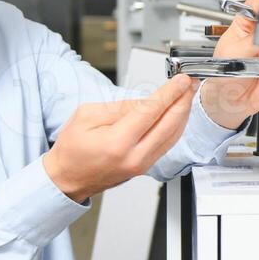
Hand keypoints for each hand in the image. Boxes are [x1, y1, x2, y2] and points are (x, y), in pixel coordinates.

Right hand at [43, 75, 197, 201]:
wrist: (67, 179)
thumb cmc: (72, 149)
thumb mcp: (86, 116)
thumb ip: (119, 107)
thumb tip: (147, 100)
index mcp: (118, 142)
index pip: (152, 111)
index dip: (170, 93)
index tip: (181, 80)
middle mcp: (134, 156)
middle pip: (169, 124)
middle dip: (183, 100)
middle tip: (191, 83)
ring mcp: (142, 165)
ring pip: (173, 136)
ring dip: (183, 113)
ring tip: (188, 95)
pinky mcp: (145, 167)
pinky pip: (166, 144)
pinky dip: (176, 127)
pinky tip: (178, 115)